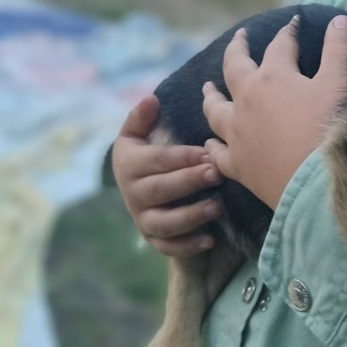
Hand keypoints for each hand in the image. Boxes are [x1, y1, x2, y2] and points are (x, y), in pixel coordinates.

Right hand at [112, 95, 222, 256]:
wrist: (137, 188)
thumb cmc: (147, 155)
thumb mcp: (138, 134)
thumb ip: (142, 118)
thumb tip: (151, 99)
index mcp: (129, 164)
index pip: (156, 160)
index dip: (182, 157)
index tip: (208, 152)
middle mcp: (133, 194)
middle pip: (160, 190)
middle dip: (189, 182)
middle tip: (216, 174)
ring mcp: (142, 218)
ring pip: (164, 223)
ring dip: (190, 216)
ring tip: (216, 207)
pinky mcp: (153, 238)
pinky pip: (167, 247)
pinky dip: (187, 246)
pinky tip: (210, 240)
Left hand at [202, 15, 346, 207]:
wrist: (315, 184)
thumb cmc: (329, 130)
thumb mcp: (339, 84)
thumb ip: (339, 49)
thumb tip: (340, 19)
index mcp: (272, 78)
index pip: (279, 45)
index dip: (288, 31)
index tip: (294, 22)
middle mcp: (246, 101)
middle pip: (235, 68)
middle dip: (238, 49)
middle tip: (239, 38)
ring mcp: (237, 134)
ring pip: (215, 110)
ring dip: (210, 96)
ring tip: (207, 88)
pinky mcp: (237, 164)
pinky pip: (217, 153)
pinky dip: (211, 146)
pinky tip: (209, 144)